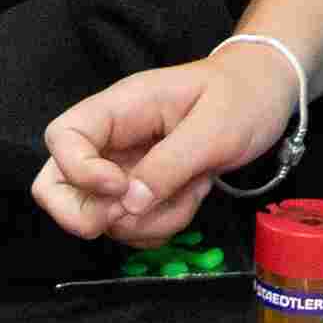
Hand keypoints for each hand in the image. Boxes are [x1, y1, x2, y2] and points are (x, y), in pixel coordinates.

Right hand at [35, 39, 296, 245]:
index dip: (78, 171)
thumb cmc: (242, 98)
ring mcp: (124, 167)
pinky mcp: (142, 190)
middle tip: (136, 213)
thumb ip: (170, 164)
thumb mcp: (214, 129)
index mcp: (120, 108)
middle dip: (89, 215)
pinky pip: (131, 225)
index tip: (120, 187)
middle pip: (57, 184)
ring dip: (145, 222)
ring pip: (100, 215)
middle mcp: (112, 140)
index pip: (61, 138)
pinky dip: (160, 226)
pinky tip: (190, 198)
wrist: (265, 96)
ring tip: (190, 192)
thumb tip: (130, 203)